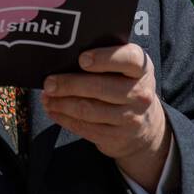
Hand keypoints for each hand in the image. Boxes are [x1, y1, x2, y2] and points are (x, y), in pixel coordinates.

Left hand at [40, 44, 170, 193]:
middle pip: (100, 87)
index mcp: (142, 69)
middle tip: (49, 83)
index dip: (104, 58)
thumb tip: (66, 55)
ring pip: (88, 110)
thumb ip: (107, 59)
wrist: (146, 125)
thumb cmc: (127, 86)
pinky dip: (64, 119)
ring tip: (47, 97)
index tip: (82, 59)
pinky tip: (53, 110)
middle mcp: (140, 94)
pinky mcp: (117, 137)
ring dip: (62, 104)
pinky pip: (85, 128)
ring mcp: (130, 118)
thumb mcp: (127, 69)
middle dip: (69, 85)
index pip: (129, 59)